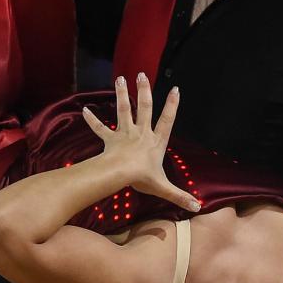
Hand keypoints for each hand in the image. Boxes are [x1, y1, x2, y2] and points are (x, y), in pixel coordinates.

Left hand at [82, 73, 200, 211]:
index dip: (172, 105)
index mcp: (156, 142)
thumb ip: (180, 196)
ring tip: (120, 79)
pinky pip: (100, 129)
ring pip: (124, 110)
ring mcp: (125, 134)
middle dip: (144, 90)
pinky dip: (92, 120)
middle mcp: (141, 133)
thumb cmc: (142, 178)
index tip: (175, 89)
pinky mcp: (111, 139)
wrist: (120, 173)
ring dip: (122, 94)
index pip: (167, 120)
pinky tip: (85, 111)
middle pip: (144, 107)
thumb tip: (197, 208)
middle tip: (142, 74)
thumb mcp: (164, 188)